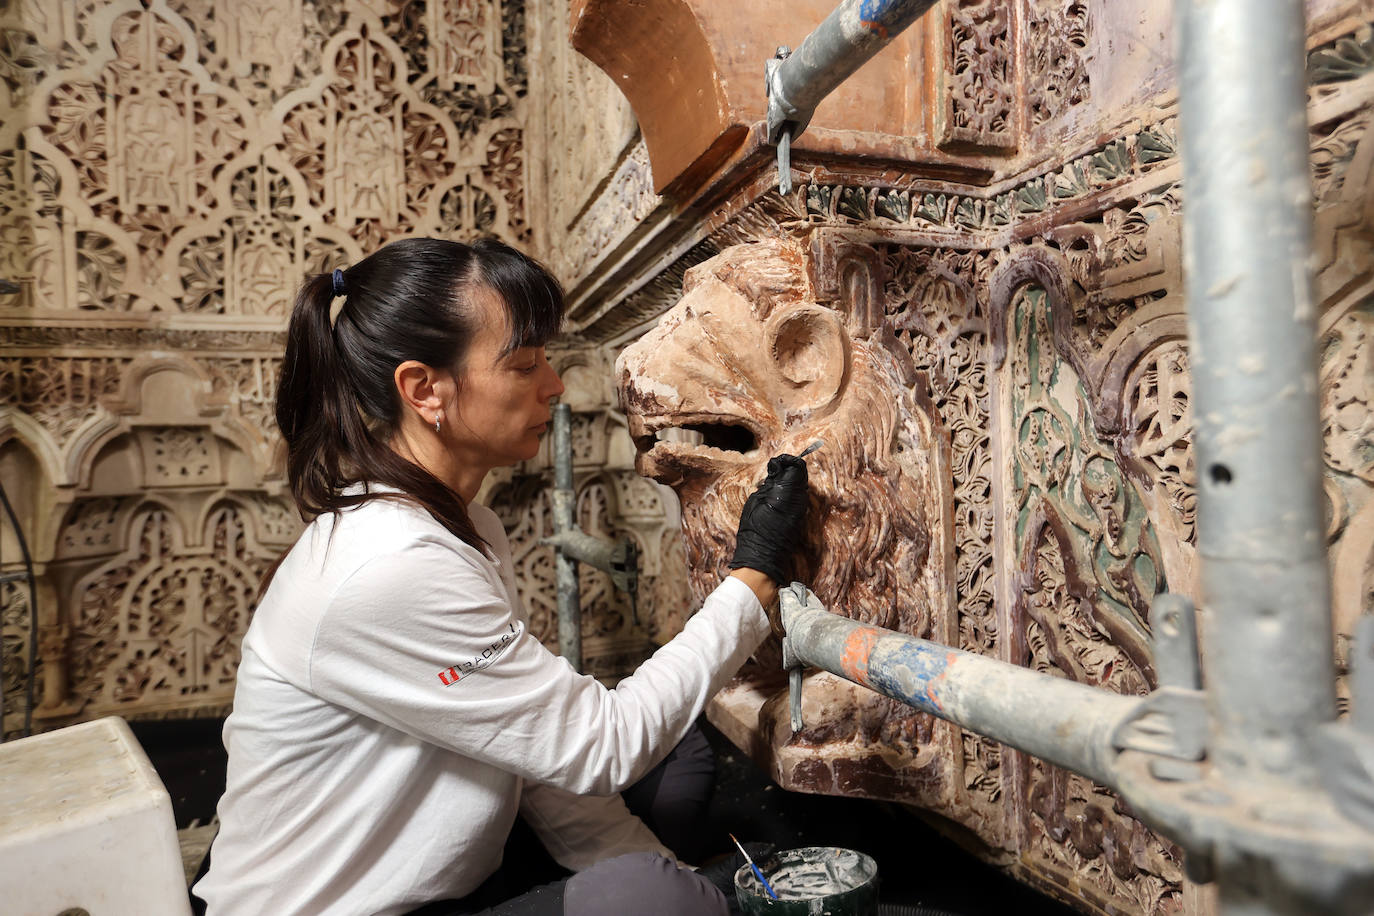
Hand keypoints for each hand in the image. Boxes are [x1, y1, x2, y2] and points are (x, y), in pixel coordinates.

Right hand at [728, 454, 808, 590]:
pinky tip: (778, 495)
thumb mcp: (756, 501)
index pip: (797, 467)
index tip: (776, 463)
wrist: (762, 557)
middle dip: (790, 469)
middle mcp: (800, 499)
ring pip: (802, 486)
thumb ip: (769, 484)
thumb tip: (777, 471)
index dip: (787, 461)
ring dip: (791, 481)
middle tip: (775, 470)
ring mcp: (802, 509)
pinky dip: (791, 492)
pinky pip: (799, 497)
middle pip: (802, 475)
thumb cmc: (754, 530)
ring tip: (775, 483)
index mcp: (788, 492)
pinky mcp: (801, 517)